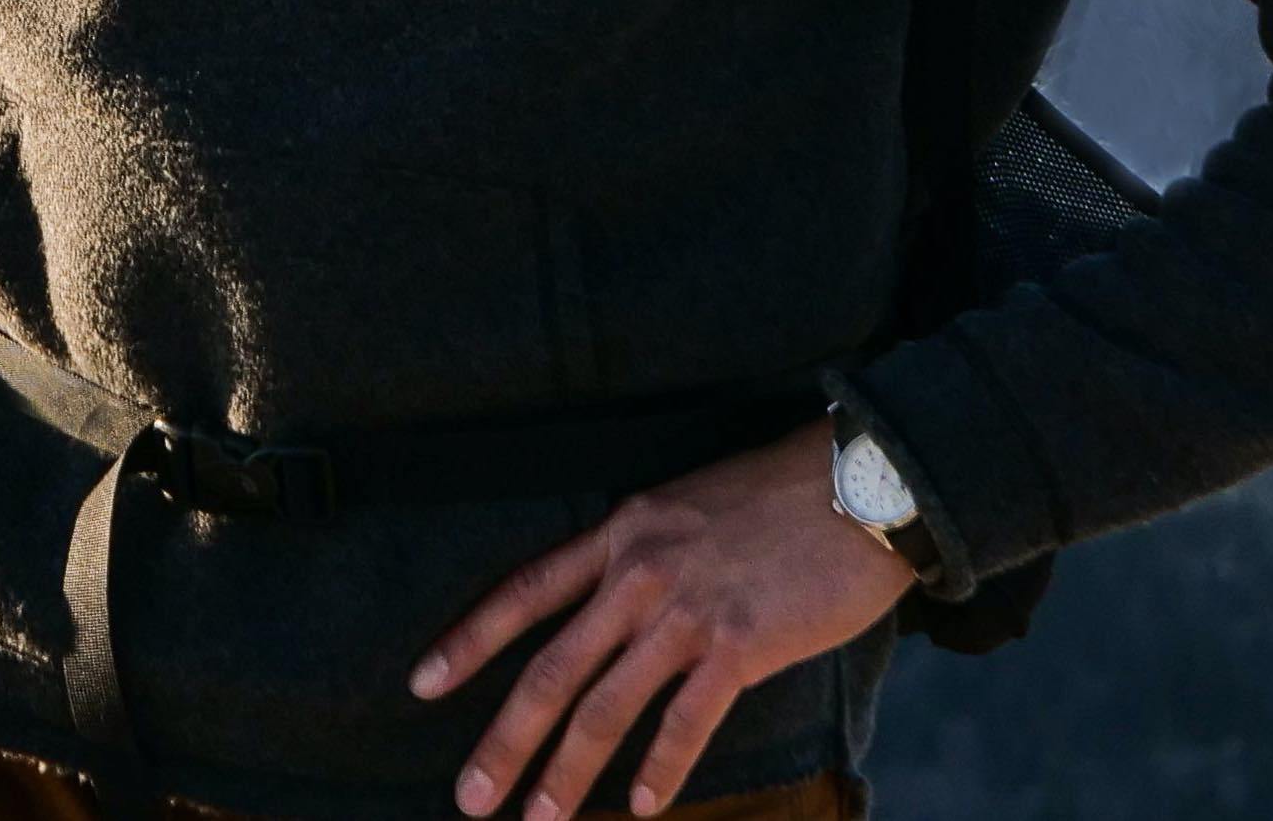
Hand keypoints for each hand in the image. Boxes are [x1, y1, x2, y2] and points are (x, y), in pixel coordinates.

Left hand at [410, 420, 908, 820]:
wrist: (851, 484)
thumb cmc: (773, 494)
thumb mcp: (684, 506)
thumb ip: (642, 552)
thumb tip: (612, 607)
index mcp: (621, 532)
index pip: (525, 590)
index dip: (470, 641)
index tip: (421, 684)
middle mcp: (639, 573)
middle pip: (553, 668)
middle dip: (505, 739)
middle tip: (468, 798)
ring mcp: (686, 612)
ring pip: (606, 707)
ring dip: (568, 774)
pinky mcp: (739, 646)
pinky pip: (685, 723)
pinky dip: (660, 770)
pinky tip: (643, 808)